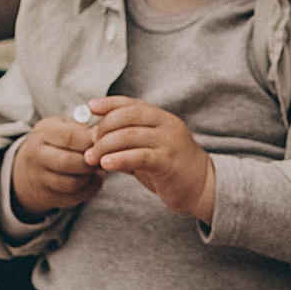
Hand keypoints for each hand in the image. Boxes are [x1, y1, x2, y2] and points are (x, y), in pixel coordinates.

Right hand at [10, 115, 99, 217]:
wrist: (30, 169)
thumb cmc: (55, 143)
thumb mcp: (64, 128)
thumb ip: (82, 130)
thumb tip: (101, 137)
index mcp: (43, 132)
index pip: (69, 137)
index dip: (90, 141)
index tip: (102, 143)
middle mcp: (36, 155)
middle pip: (68, 161)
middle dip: (90, 162)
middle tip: (102, 159)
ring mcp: (39, 178)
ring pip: (72, 183)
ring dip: (90, 177)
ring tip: (96, 170)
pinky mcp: (47, 196)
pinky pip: (74, 197)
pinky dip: (89, 190)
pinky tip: (91, 180)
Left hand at [86, 96, 214, 223]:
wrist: (200, 186)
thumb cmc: (170, 166)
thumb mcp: (149, 148)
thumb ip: (128, 141)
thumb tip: (95, 138)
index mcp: (161, 118)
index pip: (132, 104)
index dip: (110, 103)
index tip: (91, 107)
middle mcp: (167, 125)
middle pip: (129, 116)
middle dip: (105, 126)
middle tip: (89, 140)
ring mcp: (169, 142)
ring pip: (130, 135)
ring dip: (106, 146)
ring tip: (91, 157)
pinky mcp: (168, 162)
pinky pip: (139, 156)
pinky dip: (119, 159)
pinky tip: (106, 164)